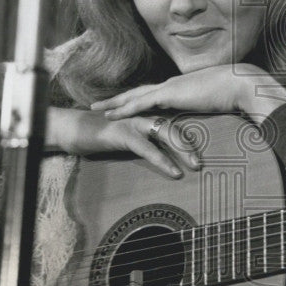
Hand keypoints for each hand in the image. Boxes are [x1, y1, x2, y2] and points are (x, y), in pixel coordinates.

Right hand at [45, 107, 200, 178]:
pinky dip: (163, 161)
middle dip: (193, 141)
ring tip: (196, 165)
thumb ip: (147, 137)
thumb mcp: (130, 135)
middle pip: (176, 124)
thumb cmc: (102, 134)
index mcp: (147, 113)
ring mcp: (135, 122)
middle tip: (208, 157)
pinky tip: (174, 172)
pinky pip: (148, 149)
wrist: (75, 130)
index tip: (209, 143)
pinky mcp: (125, 135)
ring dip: (183, 150)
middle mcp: (144, 114)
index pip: (176, 117)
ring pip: (166, 134)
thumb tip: (164, 147)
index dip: (193, 129)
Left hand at [90, 65, 285, 120]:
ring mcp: (169, 87)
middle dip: (119, 98)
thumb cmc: (235, 94)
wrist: (240, 84)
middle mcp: (172, 84)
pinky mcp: (170, 95)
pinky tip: (111, 114)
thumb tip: (210, 113)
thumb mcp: (216, 102)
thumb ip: (207, 107)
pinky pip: (141, 103)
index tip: (125, 102)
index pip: (154, 92)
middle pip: (138, 92)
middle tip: (100, 104)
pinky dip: (124, 109)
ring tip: (97, 109)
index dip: (138, 97)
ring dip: (114, 103)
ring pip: (134, 96)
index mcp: (182, 86)